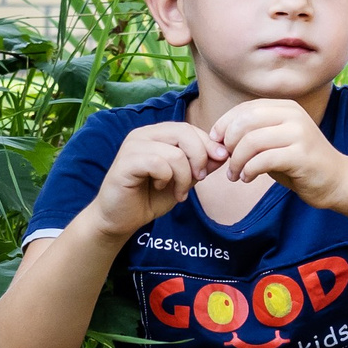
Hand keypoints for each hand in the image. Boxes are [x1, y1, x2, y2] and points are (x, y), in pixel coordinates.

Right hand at [87, 121, 219, 236]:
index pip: (189, 128)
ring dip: (184, 176)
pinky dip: (167, 178)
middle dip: (200, 157)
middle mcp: (143, 135)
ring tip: (179, 191)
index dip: (209, 144)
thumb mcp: (184, 179)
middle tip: (200, 179)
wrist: (122, 219)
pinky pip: (158, 163)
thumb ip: (201, 165)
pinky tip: (161, 187)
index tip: (220, 162)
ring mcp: (132, 147)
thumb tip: (224, 153)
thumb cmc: (151, 197)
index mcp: (157, 134)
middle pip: (184, 132)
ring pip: (174, 152)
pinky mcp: (125, 163)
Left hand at [206, 100, 344, 203]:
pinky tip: (248, 178)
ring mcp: (300, 134)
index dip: (224, 125)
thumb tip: (217, 137)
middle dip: (228, 143)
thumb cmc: (299, 162)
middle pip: (245, 122)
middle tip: (225, 161)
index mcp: (286, 108)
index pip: (245, 109)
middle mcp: (294, 116)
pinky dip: (248, 170)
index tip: (216, 143)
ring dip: (236, 161)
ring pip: (251, 141)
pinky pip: (263, 160)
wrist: (336, 181)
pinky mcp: (302, 155)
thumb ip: (252, 134)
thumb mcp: (274, 142)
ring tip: (235, 174)